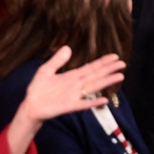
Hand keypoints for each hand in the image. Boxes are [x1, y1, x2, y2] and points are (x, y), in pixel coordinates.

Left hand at [7, 47, 125, 153]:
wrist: (31, 105)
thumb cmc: (38, 89)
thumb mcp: (46, 70)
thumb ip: (57, 60)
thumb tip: (68, 47)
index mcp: (72, 76)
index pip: (90, 67)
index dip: (102, 62)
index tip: (114, 56)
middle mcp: (77, 85)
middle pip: (96, 75)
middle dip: (109, 69)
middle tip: (123, 63)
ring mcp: (75, 95)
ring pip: (94, 86)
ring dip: (106, 82)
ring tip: (120, 76)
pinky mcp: (70, 106)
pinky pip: (84, 104)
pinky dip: (94, 102)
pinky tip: (105, 100)